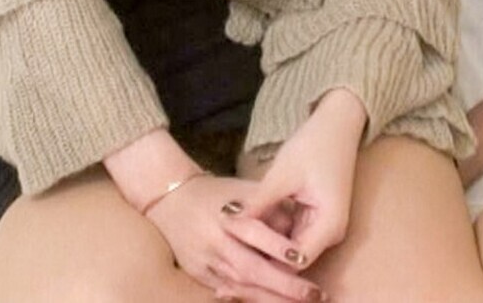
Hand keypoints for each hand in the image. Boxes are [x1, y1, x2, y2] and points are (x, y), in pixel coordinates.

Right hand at [145, 173, 324, 302]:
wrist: (168, 200)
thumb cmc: (215, 194)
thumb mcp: (243, 191)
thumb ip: (272, 210)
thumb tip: (300, 234)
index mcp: (227, 214)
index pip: (255, 233)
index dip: (280, 247)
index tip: (304, 258)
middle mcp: (214, 240)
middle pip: (251, 268)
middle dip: (284, 285)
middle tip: (314, 294)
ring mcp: (205, 260)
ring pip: (241, 285)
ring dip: (271, 298)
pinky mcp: (198, 274)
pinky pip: (226, 292)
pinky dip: (248, 299)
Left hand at [244, 89, 366, 269]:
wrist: (337, 126)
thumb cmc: (314, 146)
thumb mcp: (282, 174)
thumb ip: (258, 201)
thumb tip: (228, 219)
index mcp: (328, 225)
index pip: (296, 262)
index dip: (267, 267)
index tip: (236, 268)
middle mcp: (331, 234)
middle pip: (295, 261)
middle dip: (264, 264)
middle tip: (228, 272)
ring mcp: (325, 228)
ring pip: (291, 251)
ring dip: (266, 252)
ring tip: (233, 259)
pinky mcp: (317, 219)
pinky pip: (292, 237)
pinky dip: (272, 238)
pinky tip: (248, 239)